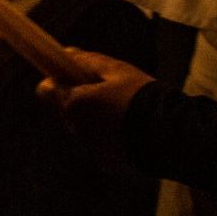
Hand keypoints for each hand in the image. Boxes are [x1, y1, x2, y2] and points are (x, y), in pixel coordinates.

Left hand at [34, 49, 154, 171]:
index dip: (57, 82)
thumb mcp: (118, 71)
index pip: (45, 90)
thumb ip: (88, 61)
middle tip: (107, 94)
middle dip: (81, 102)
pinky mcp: (105, 163)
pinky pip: (100, 146)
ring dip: (95, 121)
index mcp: (75, 104)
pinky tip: (131, 131)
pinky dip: (109, 138)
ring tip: (125, 114)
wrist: (172, 135)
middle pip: (67, 110)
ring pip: (83, 129)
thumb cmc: (143, 97)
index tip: (71, 77)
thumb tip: (67, 52)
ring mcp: (90, 149)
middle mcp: (76, 129)